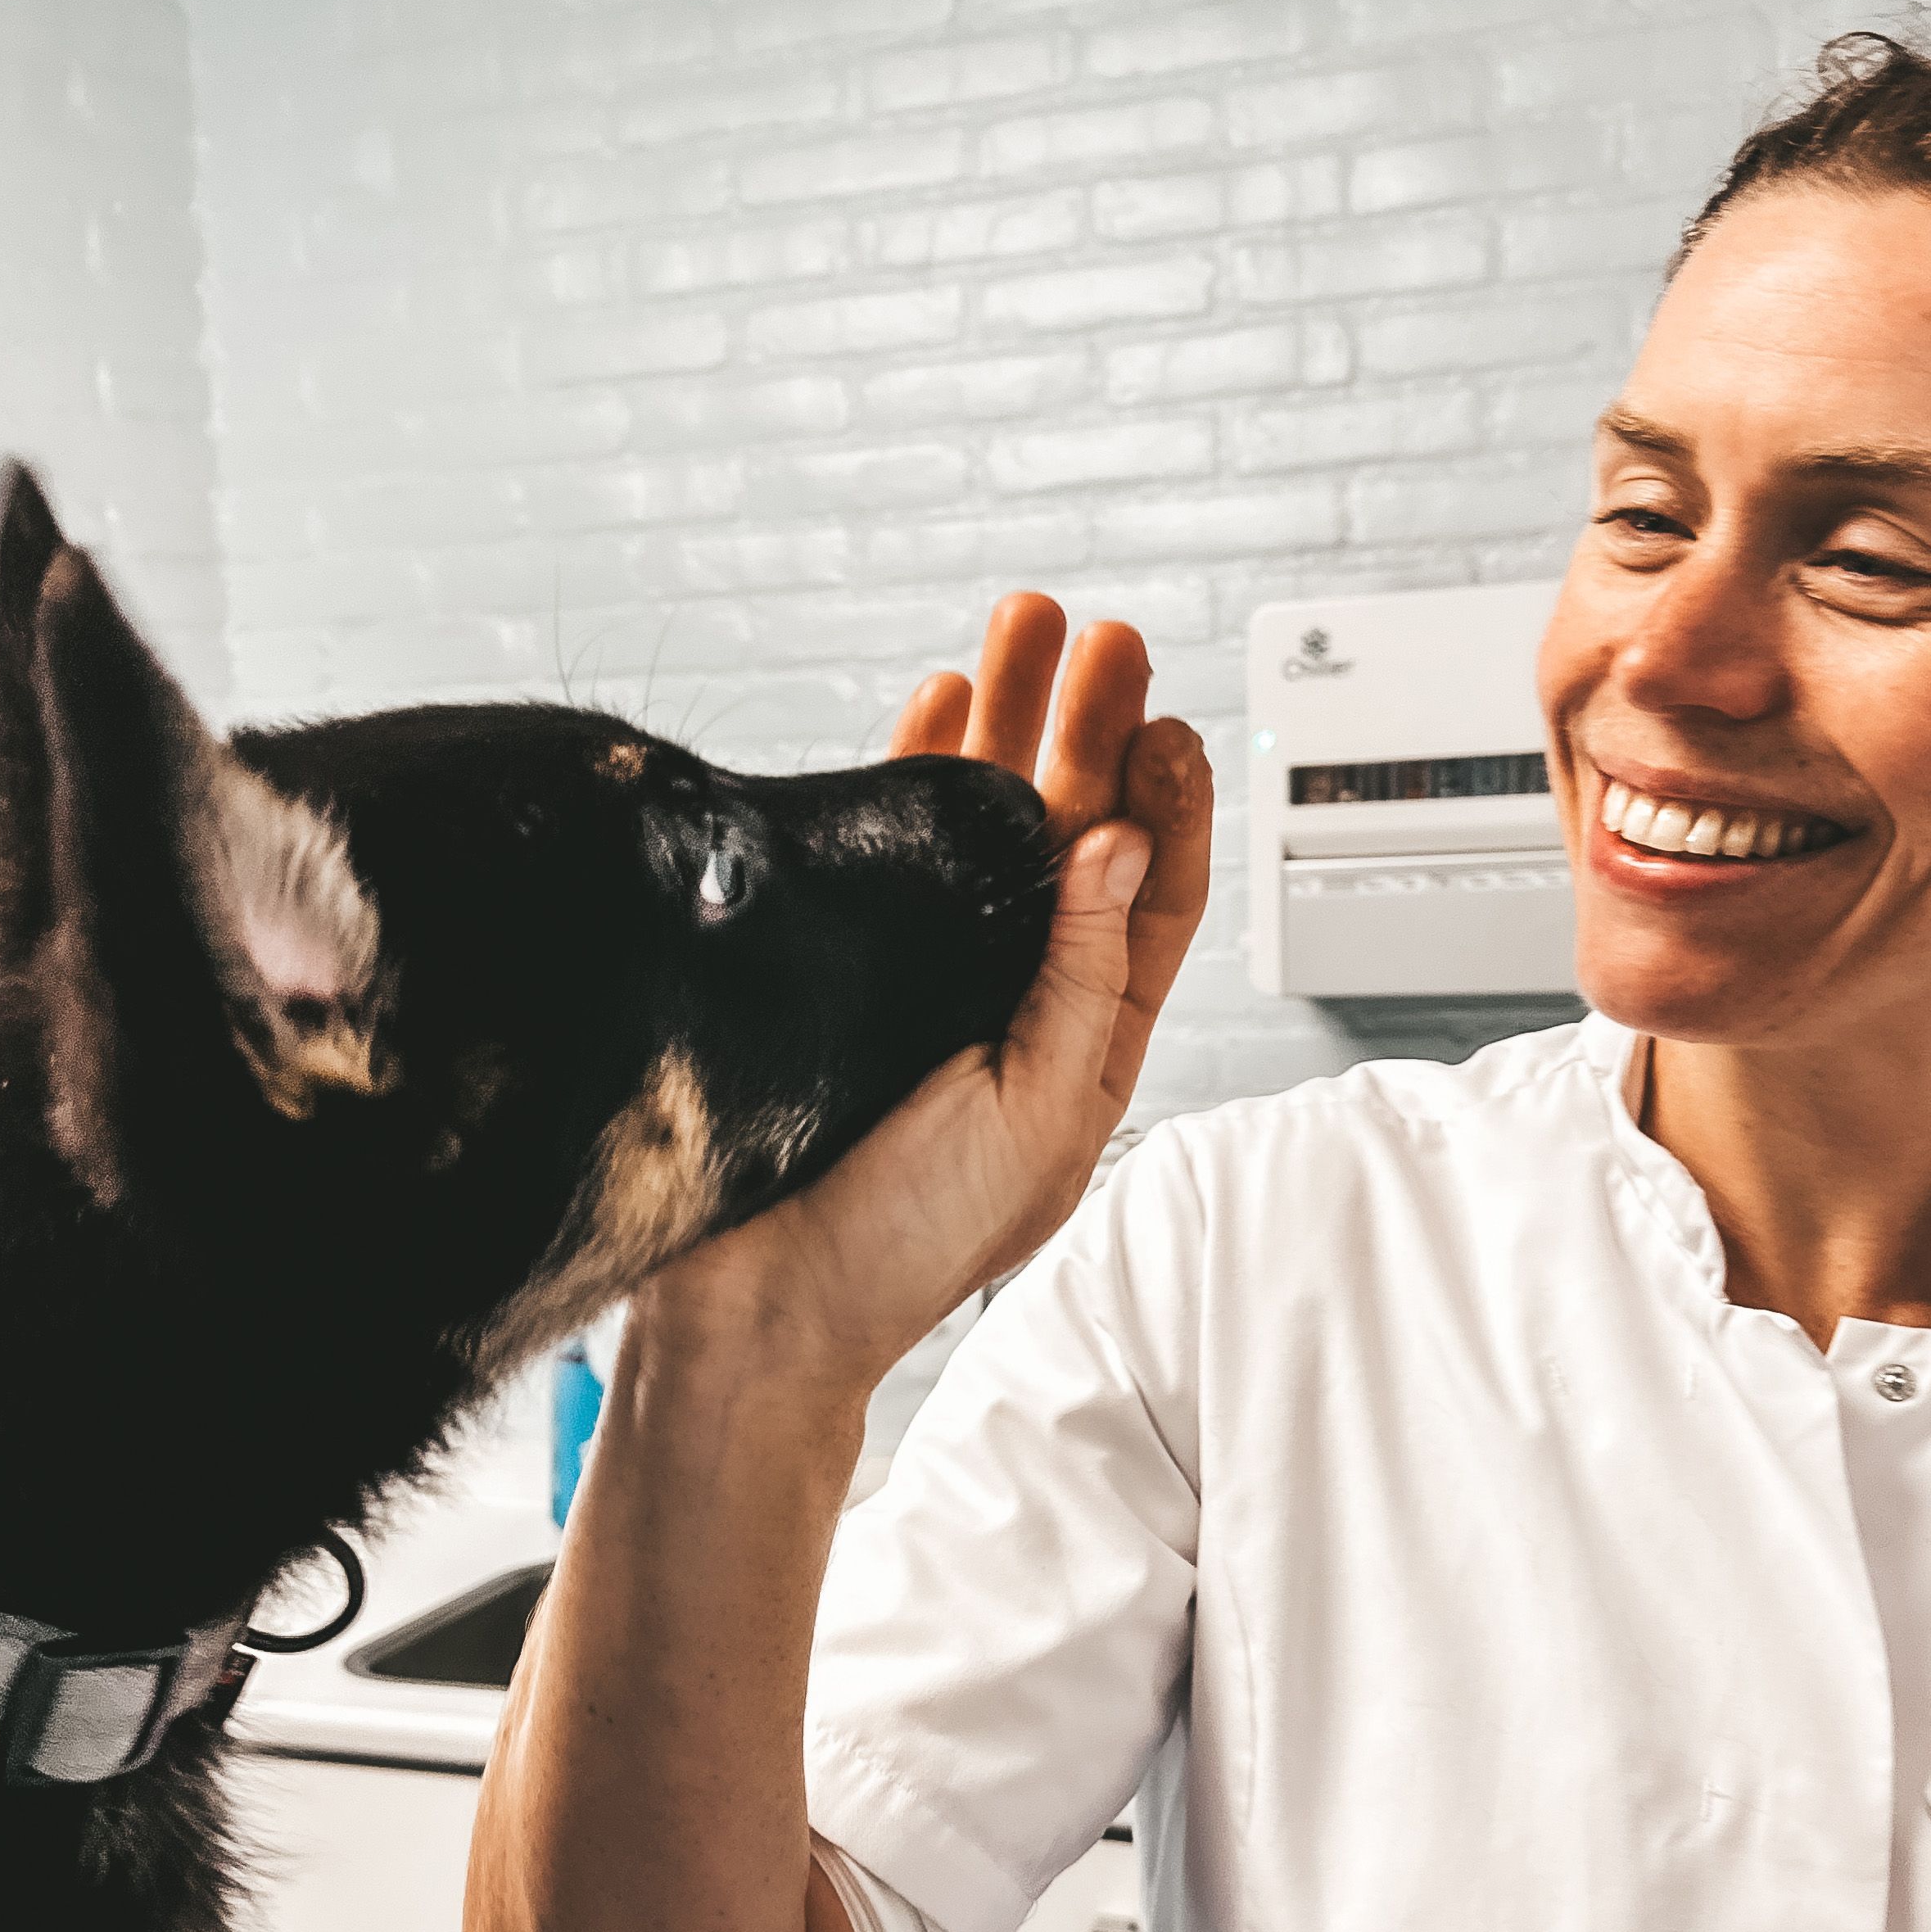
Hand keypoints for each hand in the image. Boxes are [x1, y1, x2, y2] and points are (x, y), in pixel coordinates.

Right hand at [650, 594, 1210, 1388]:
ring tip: (1028, 623)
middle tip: (1107, 638)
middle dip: (1094, 729)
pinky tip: (942, 698)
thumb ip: (1078, 984)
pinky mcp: (848, 954)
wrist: (760, 1308)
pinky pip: (895, 841)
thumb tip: (1120, 846)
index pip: (1152, 902)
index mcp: (1086, 1044)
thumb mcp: (1037, 1118)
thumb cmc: (904, 1245)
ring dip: (1012, 720)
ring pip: (988, 822)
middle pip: (1076, 835)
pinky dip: (918, 766)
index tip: (1170, 726)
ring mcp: (931, 970)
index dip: (1170, 809)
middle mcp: (1015, 995)